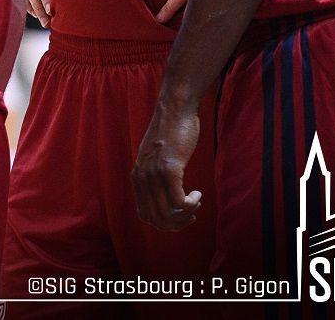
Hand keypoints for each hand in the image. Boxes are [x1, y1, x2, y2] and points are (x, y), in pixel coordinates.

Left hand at [132, 102, 202, 230]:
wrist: (174, 110)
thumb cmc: (170, 134)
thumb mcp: (155, 157)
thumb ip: (153, 175)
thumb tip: (163, 197)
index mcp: (136, 177)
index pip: (144, 215)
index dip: (164, 224)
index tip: (180, 217)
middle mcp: (142, 177)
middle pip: (156, 219)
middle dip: (177, 224)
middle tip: (191, 214)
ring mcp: (154, 174)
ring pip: (168, 213)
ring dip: (186, 215)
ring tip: (195, 203)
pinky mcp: (170, 169)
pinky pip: (179, 202)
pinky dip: (191, 204)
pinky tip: (197, 194)